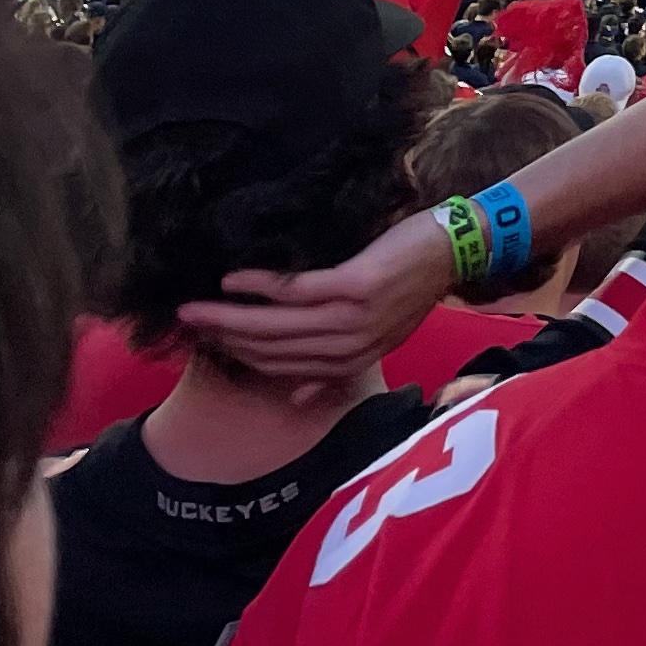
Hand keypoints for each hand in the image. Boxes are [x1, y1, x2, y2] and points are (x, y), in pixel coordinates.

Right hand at [175, 205, 460, 400]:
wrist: (457, 248)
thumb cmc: (413, 285)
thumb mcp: (379, 337)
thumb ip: (333, 369)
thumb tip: (292, 396)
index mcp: (349, 362)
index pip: (280, 368)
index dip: (240, 357)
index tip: (207, 343)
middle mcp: (347, 347)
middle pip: (270, 349)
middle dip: (225, 337)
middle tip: (188, 323)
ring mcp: (351, 319)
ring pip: (275, 325)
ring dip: (229, 316)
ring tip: (195, 307)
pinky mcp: (354, 287)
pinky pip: (294, 291)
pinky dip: (259, 285)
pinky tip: (231, 280)